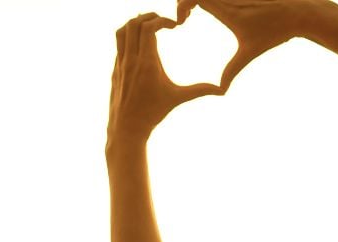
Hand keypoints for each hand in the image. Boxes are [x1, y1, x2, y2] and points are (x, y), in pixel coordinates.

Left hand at [107, 13, 221, 146]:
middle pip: (133, 24)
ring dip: (135, 24)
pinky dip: (129, 37)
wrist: (127, 129)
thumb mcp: (177, 98)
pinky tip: (141, 43)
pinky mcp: (115, 70)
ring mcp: (120, 64)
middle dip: (148, 16)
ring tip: (149, 26)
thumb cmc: (153, 114)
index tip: (173, 26)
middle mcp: (131, 61)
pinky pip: (118, 45)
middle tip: (162, 21)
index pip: (148, 28)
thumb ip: (199, 90)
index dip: (161, 20)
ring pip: (121, 31)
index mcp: (146, 63)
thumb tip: (222, 90)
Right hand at [177, 0, 304, 88]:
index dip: (181, 6)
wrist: (302, 11)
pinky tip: (211, 8)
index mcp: (227, 10)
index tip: (182, 22)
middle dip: (184, 1)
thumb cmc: (277, 32)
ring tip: (193, 11)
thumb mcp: (251, 52)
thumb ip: (232, 70)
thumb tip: (221, 91)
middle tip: (184, 16)